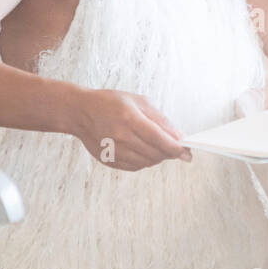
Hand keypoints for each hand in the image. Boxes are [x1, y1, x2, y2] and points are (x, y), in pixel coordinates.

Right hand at [70, 88, 192, 170]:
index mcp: (130, 119)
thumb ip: (160, 119)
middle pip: (155, 154)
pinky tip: (145, 151)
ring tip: (160, 147)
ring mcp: (114, 151)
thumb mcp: (139, 101)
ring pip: (146, 163)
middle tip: (177, 148)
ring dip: (158, 157)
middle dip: (170, 153)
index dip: (177, 148)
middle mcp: (121, 137)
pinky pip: (134, 167)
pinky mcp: (109, 160)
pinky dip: (145, 161)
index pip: (160, 140)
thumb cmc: (110, 103)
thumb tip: (178, 136)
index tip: (188, 151)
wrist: (80, 112)